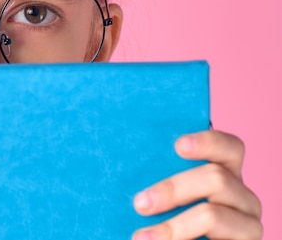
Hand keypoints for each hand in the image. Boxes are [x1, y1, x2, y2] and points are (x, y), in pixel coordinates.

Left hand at [132, 130, 261, 239]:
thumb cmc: (166, 218)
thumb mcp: (165, 196)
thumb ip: (160, 176)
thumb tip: (125, 162)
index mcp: (225, 172)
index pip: (229, 147)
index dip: (207, 142)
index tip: (178, 146)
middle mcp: (241, 195)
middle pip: (216, 178)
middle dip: (172, 189)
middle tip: (139, 204)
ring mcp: (247, 223)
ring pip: (211, 215)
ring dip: (173, 227)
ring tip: (141, 238)